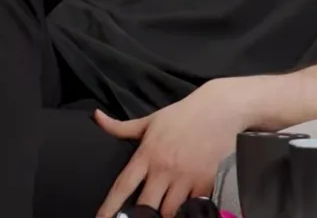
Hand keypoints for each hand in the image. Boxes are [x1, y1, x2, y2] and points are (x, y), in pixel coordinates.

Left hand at [94, 79, 256, 217]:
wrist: (221, 109)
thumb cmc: (183, 114)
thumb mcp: (151, 120)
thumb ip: (120, 127)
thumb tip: (96, 116)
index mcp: (147, 154)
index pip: (122, 186)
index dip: (109, 207)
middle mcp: (164, 168)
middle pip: (145, 206)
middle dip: (142, 215)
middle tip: (143, 213)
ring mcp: (185, 177)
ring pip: (169, 211)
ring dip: (166, 213)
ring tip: (165, 210)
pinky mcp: (205, 182)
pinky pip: (193, 206)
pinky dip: (189, 209)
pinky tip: (186, 206)